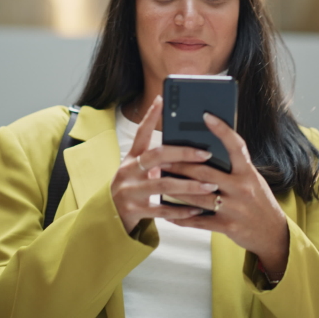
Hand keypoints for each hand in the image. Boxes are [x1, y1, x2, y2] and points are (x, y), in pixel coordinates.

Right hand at [111, 96, 220, 233]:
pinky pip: (162, 210)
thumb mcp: (137, 172)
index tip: (162, 100)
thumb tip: (189, 151)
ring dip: (190, 185)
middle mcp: (128, 172)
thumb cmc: (131, 190)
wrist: (108, 217)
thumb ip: (157, 162)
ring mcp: (130, 191)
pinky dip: (181, 210)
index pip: (141, 133)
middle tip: (206, 153)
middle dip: (184, 153)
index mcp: (131, 159)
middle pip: (157, 156)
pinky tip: (197, 210)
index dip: (150, 116)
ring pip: (164, 184)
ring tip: (210, 185)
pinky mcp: (134, 210)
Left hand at [165, 113, 289, 275]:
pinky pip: (199, 221)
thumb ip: (234, 168)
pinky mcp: (227, 226)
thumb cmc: (258, 201)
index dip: (221, 130)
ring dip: (176, 189)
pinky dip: (182, 217)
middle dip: (180, 165)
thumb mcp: (252, 179)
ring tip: (160, 182)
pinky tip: (168, 213)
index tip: (206, 116)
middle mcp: (242, 188)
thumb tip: (207, 152)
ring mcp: (234, 208)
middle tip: (161, 158)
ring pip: (198, 196)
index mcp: (248, 172)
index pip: (236, 146)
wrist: (272, 232)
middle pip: (205, 172)